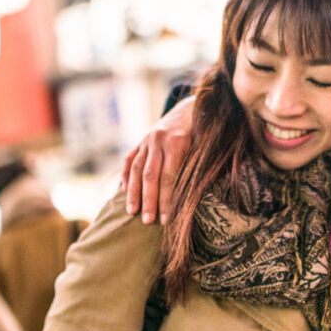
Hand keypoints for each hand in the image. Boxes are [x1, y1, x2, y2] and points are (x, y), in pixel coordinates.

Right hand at [122, 97, 193, 224]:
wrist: (189, 109)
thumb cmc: (203, 134)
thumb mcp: (204, 146)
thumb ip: (198, 167)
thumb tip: (197, 198)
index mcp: (178, 141)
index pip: (170, 176)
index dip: (167, 199)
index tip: (166, 219)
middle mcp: (159, 140)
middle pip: (151, 175)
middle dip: (149, 200)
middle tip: (147, 221)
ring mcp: (147, 140)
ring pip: (137, 169)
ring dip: (134, 192)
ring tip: (132, 212)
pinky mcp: (140, 142)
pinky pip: (130, 161)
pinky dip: (127, 177)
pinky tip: (126, 193)